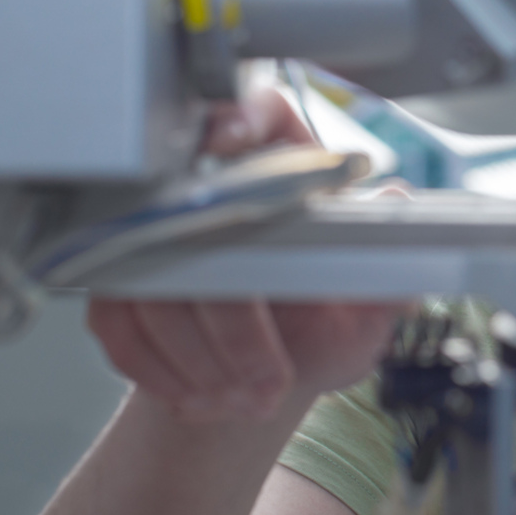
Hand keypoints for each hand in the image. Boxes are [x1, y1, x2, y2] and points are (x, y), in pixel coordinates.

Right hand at [88, 85, 407, 422]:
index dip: (244, 117)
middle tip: (268, 381)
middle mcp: (221, 192)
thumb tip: (397, 203)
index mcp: (294, 175)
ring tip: (247, 400)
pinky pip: (121, 321)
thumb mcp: (370, 309)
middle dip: (237, 328)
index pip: (265, 114)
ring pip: (159, 284)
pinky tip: (200, 397)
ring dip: (203, 360)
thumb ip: (387, 267)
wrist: (262, 385)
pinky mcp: (118, 280)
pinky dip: (162, 370)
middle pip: (204, 223)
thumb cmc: (322, 330)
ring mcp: (160, 234)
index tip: (235, 139)